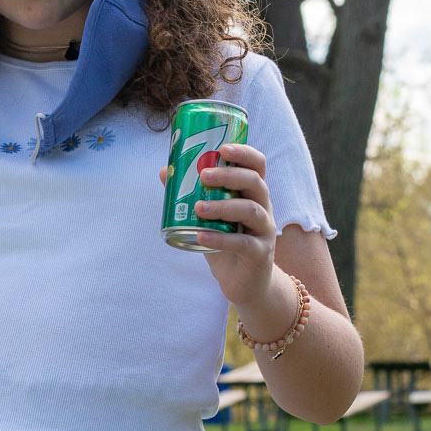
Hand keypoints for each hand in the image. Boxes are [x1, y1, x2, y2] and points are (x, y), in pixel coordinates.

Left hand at [158, 141, 277, 311]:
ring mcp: (264, 230)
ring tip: (198, 208)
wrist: (244, 283)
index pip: (257, 165)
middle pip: (255, 182)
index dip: (244, 153)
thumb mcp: (209, 219)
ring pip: (250, 210)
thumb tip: (165, 172)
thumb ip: (192, 197)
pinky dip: (220, 239)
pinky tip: (201, 237)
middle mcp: (263, 207)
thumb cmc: (226, 244)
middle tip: (204, 176)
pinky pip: (243, 243)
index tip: (223, 148)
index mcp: (252, 194)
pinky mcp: (260, 253)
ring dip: (223, 206)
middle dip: (229, 175)